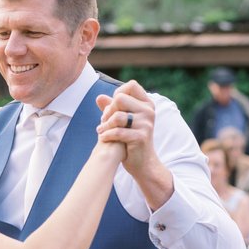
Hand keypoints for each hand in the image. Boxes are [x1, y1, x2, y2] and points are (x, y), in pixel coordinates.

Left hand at [95, 80, 173, 210]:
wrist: (142, 162)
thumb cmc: (130, 139)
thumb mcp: (121, 122)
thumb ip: (112, 108)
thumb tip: (99, 97)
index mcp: (147, 104)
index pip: (131, 85)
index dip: (118, 93)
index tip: (114, 107)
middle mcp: (149, 111)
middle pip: (120, 98)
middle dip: (108, 110)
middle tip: (104, 121)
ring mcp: (146, 124)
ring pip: (117, 116)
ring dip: (105, 124)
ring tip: (102, 131)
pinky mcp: (141, 137)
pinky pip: (118, 132)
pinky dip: (107, 135)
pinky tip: (103, 138)